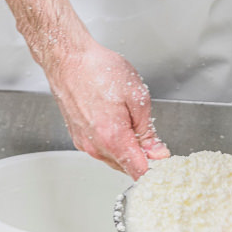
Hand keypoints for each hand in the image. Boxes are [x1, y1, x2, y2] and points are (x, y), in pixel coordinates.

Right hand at [42, 39, 169, 178]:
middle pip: (127, 168)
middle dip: (142, 157)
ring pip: (114, 159)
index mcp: (113, 138)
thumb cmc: (98, 70)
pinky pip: (102, 150)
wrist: (68, 59)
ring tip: (129, 122)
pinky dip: (113, 143)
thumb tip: (157, 152)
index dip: (155, 169)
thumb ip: (148, 131)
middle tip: (151, 136)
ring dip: (127, 149)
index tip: (164, 160)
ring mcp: (85, 144)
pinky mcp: (78, 138)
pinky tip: (115, 122)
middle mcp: (96, 147)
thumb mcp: (137, 97)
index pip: (139, 171)